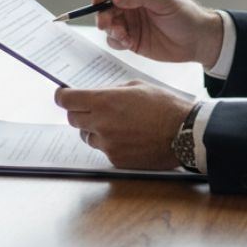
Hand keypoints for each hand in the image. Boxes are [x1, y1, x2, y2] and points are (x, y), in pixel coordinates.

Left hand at [55, 82, 194, 169]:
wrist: (184, 133)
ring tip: (115, 123)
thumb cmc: (163, 105)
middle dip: (79, 111)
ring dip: (93, 128)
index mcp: (103, 102)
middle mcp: (101, 124)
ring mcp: (108, 145)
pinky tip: (126, 136)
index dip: (62, 96)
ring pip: (86, 136)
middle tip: (92, 107)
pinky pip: (103, 149)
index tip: (63, 95)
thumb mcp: (135, 86)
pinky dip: (109, 143)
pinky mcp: (117, 160)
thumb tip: (96, 95)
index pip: (66, 100)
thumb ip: (110, 91)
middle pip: (72, 118)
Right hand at [92, 0, 222, 65]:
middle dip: (102, 13)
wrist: (198, 41)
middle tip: (104, 23)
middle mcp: (131, 2)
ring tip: (121, 34)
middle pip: (106, 4)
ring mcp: (130, 21)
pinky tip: (127, 42)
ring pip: (108, 22)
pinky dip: (116, 40)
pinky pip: (115, 39)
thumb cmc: (185, 15)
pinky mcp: (131, 39)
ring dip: (109, 28)